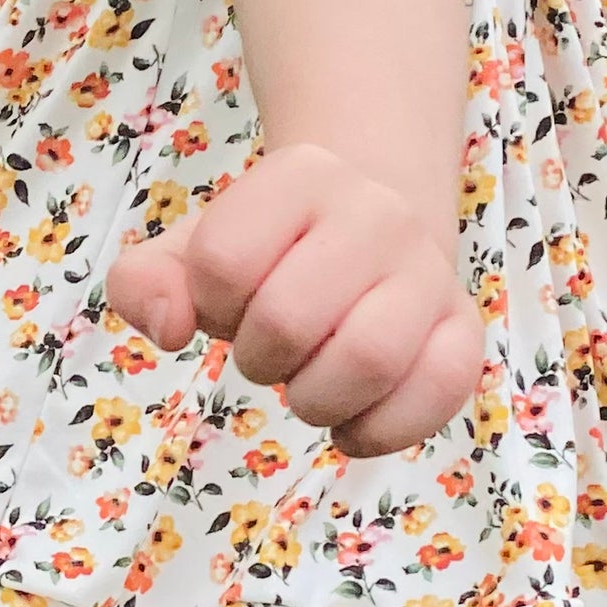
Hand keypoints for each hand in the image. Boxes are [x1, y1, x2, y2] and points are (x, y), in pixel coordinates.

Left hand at [105, 144, 484, 458]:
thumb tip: (170, 329)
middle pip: (289, 320)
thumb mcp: (190, 251)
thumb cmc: (267, 250)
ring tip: (310, 386)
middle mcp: (375, 211)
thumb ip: (143, 281)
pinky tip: (351, 423)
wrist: (366, 226)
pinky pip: (440, 391)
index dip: (210, 305)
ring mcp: (427, 269)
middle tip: (269, 353)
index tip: (228, 303)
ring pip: (368, 359)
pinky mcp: (463, 325)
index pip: (222, 262)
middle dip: (260, 359)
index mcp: (299, 177)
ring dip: (317, 399)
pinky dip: (381, 429)